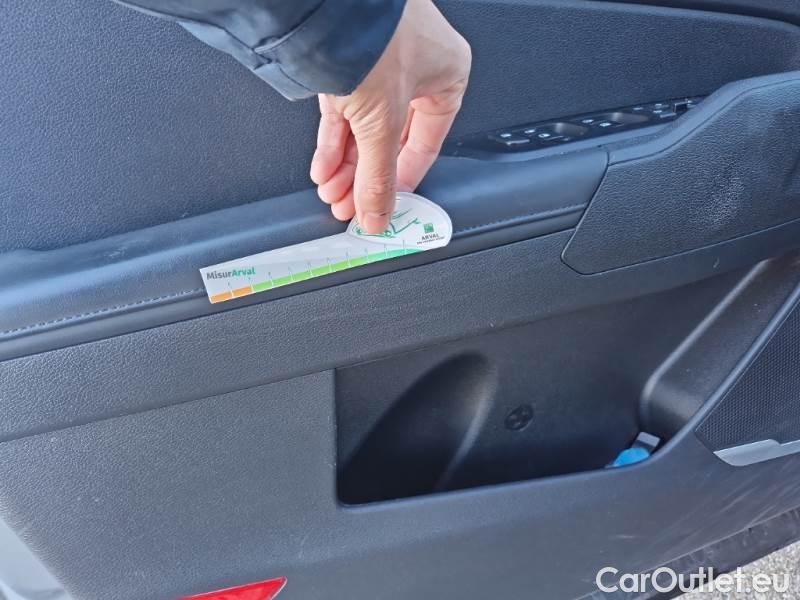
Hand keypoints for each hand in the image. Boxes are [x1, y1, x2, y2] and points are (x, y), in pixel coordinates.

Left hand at [309, 0, 470, 232]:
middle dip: (365, 178)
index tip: (386, 207)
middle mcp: (417, 69)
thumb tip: (378, 214)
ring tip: (333, 193)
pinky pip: (343, 110)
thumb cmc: (373, 37)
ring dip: (346, 166)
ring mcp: (380, 64)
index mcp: (447, 76)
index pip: (426, 145)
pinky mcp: (346, 61)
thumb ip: (379, 177)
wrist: (327, 2)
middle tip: (352, 207)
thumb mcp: (381, 123)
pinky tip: (323, 168)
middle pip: (389, 141)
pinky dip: (332, 142)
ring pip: (364, 128)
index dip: (403, 182)